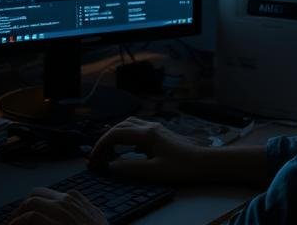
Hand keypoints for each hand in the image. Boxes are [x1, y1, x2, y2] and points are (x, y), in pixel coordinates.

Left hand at [8, 187, 106, 224]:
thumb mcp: (99, 219)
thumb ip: (90, 211)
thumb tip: (90, 210)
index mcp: (76, 198)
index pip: (48, 194)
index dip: (35, 205)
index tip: (27, 217)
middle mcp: (66, 200)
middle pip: (36, 194)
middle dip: (23, 207)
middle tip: (14, 221)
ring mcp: (59, 210)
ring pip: (30, 202)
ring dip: (17, 215)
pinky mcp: (51, 221)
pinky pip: (28, 217)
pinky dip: (17, 223)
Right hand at [88, 116, 207, 181]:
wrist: (204, 161)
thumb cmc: (181, 167)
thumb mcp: (153, 171)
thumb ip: (129, 168)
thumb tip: (110, 166)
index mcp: (146, 134)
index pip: (115, 134)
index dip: (100, 146)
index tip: (92, 161)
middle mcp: (150, 126)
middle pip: (120, 126)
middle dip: (105, 140)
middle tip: (96, 158)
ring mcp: (156, 128)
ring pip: (128, 124)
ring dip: (115, 135)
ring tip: (107, 153)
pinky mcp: (161, 133)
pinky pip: (137, 128)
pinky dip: (125, 135)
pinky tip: (126, 149)